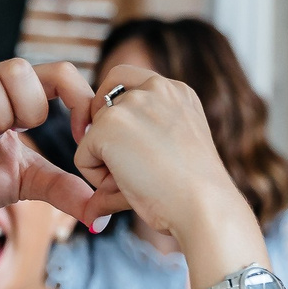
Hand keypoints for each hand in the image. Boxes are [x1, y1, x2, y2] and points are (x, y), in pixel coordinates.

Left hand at [69, 66, 255, 257]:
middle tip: (131, 170)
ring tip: (136, 181)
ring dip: (105, 163)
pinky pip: (82, 158)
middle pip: (101, 107)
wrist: (205, 206)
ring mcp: (131, 104)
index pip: (123, 79)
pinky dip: (97, 179)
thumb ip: (137, 157)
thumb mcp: (171, 161)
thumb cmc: (195, 193)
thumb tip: (91, 209)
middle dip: (105, 139)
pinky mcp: (109, 125)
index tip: (126, 144)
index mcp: (176, 92)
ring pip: (92, 135)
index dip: (112, 112)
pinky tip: (127, 186)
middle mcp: (156, 88)